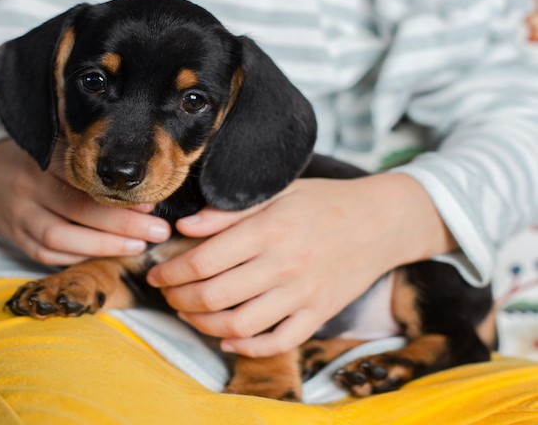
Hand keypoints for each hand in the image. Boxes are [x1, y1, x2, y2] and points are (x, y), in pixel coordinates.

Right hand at [0, 139, 170, 264]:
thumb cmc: (37, 162)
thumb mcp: (58, 148)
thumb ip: (89, 162)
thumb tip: (142, 184)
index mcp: (41, 158)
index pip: (83, 177)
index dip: (118, 193)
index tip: (152, 202)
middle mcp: (27, 187)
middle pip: (77, 209)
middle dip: (122, 224)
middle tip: (158, 231)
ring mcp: (19, 216)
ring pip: (61, 238)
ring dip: (104, 246)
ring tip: (140, 247)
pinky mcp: (17, 240)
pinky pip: (49, 256)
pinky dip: (80, 257)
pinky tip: (108, 255)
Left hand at [147, 174, 455, 356]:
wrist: (382, 221)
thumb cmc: (323, 202)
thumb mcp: (276, 192)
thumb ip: (228, 212)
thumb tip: (183, 227)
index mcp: (268, 229)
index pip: (202, 260)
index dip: (170, 272)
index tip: (157, 273)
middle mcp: (284, 264)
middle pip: (214, 296)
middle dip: (179, 300)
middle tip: (168, 294)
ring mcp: (303, 293)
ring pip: (239, 325)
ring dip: (204, 325)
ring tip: (190, 314)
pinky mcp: (319, 313)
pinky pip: (279, 342)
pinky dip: (248, 347)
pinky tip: (228, 338)